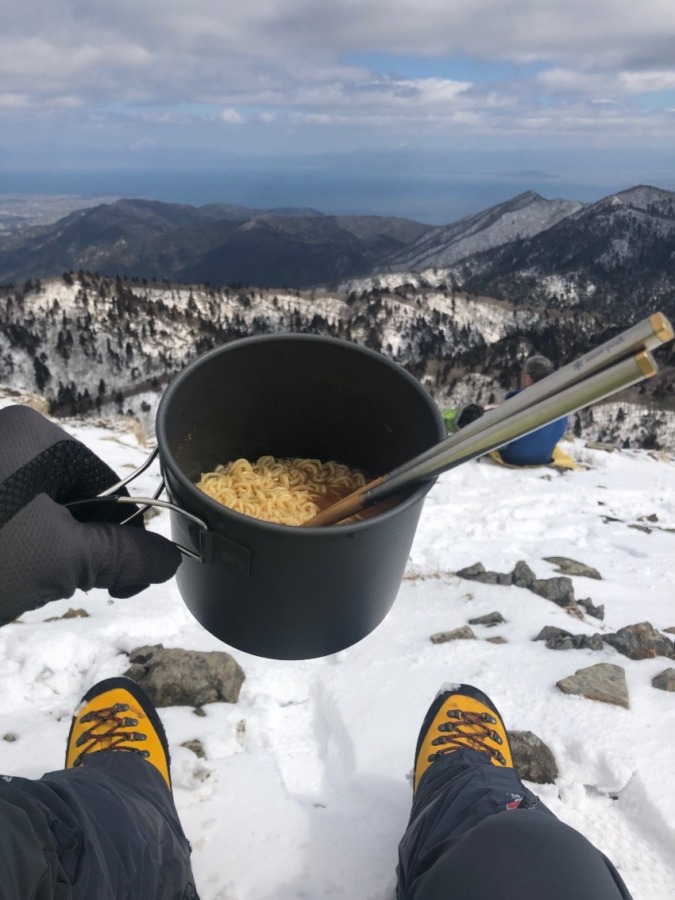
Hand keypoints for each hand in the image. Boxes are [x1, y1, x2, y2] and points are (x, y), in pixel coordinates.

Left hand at [0, 405, 180, 624]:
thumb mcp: (61, 559)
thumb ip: (125, 555)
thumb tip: (171, 559)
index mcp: (33, 434)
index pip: (106, 487)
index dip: (121, 537)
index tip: (122, 584)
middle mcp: (3, 439)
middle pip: (71, 501)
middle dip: (75, 550)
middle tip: (59, 587)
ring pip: (36, 517)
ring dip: (42, 558)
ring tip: (18, 585)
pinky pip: (6, 523)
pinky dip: (10, 555)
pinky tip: (0, 578)